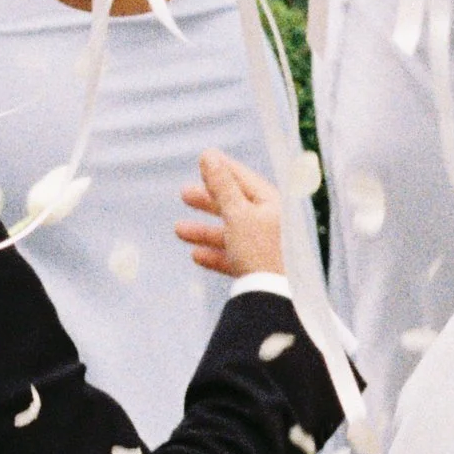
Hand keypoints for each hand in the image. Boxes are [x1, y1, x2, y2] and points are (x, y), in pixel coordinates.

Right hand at [178, 145, 284, 280]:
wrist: (276, 298)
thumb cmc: (261, 251)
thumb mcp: (237, 214)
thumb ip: (221, 186)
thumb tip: (208, 155)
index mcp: (275, 204)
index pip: (246, 180)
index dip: (224, 169)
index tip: (204, 159)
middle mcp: (274, 223)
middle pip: (237, 206)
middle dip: (209, 201)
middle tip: (183, 194)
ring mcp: (269, 247)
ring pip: (232, 233)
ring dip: (205, 231)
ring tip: (178, 230)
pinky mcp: (262, 270)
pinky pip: (236, 257)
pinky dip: (216, 254)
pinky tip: (195, 255)